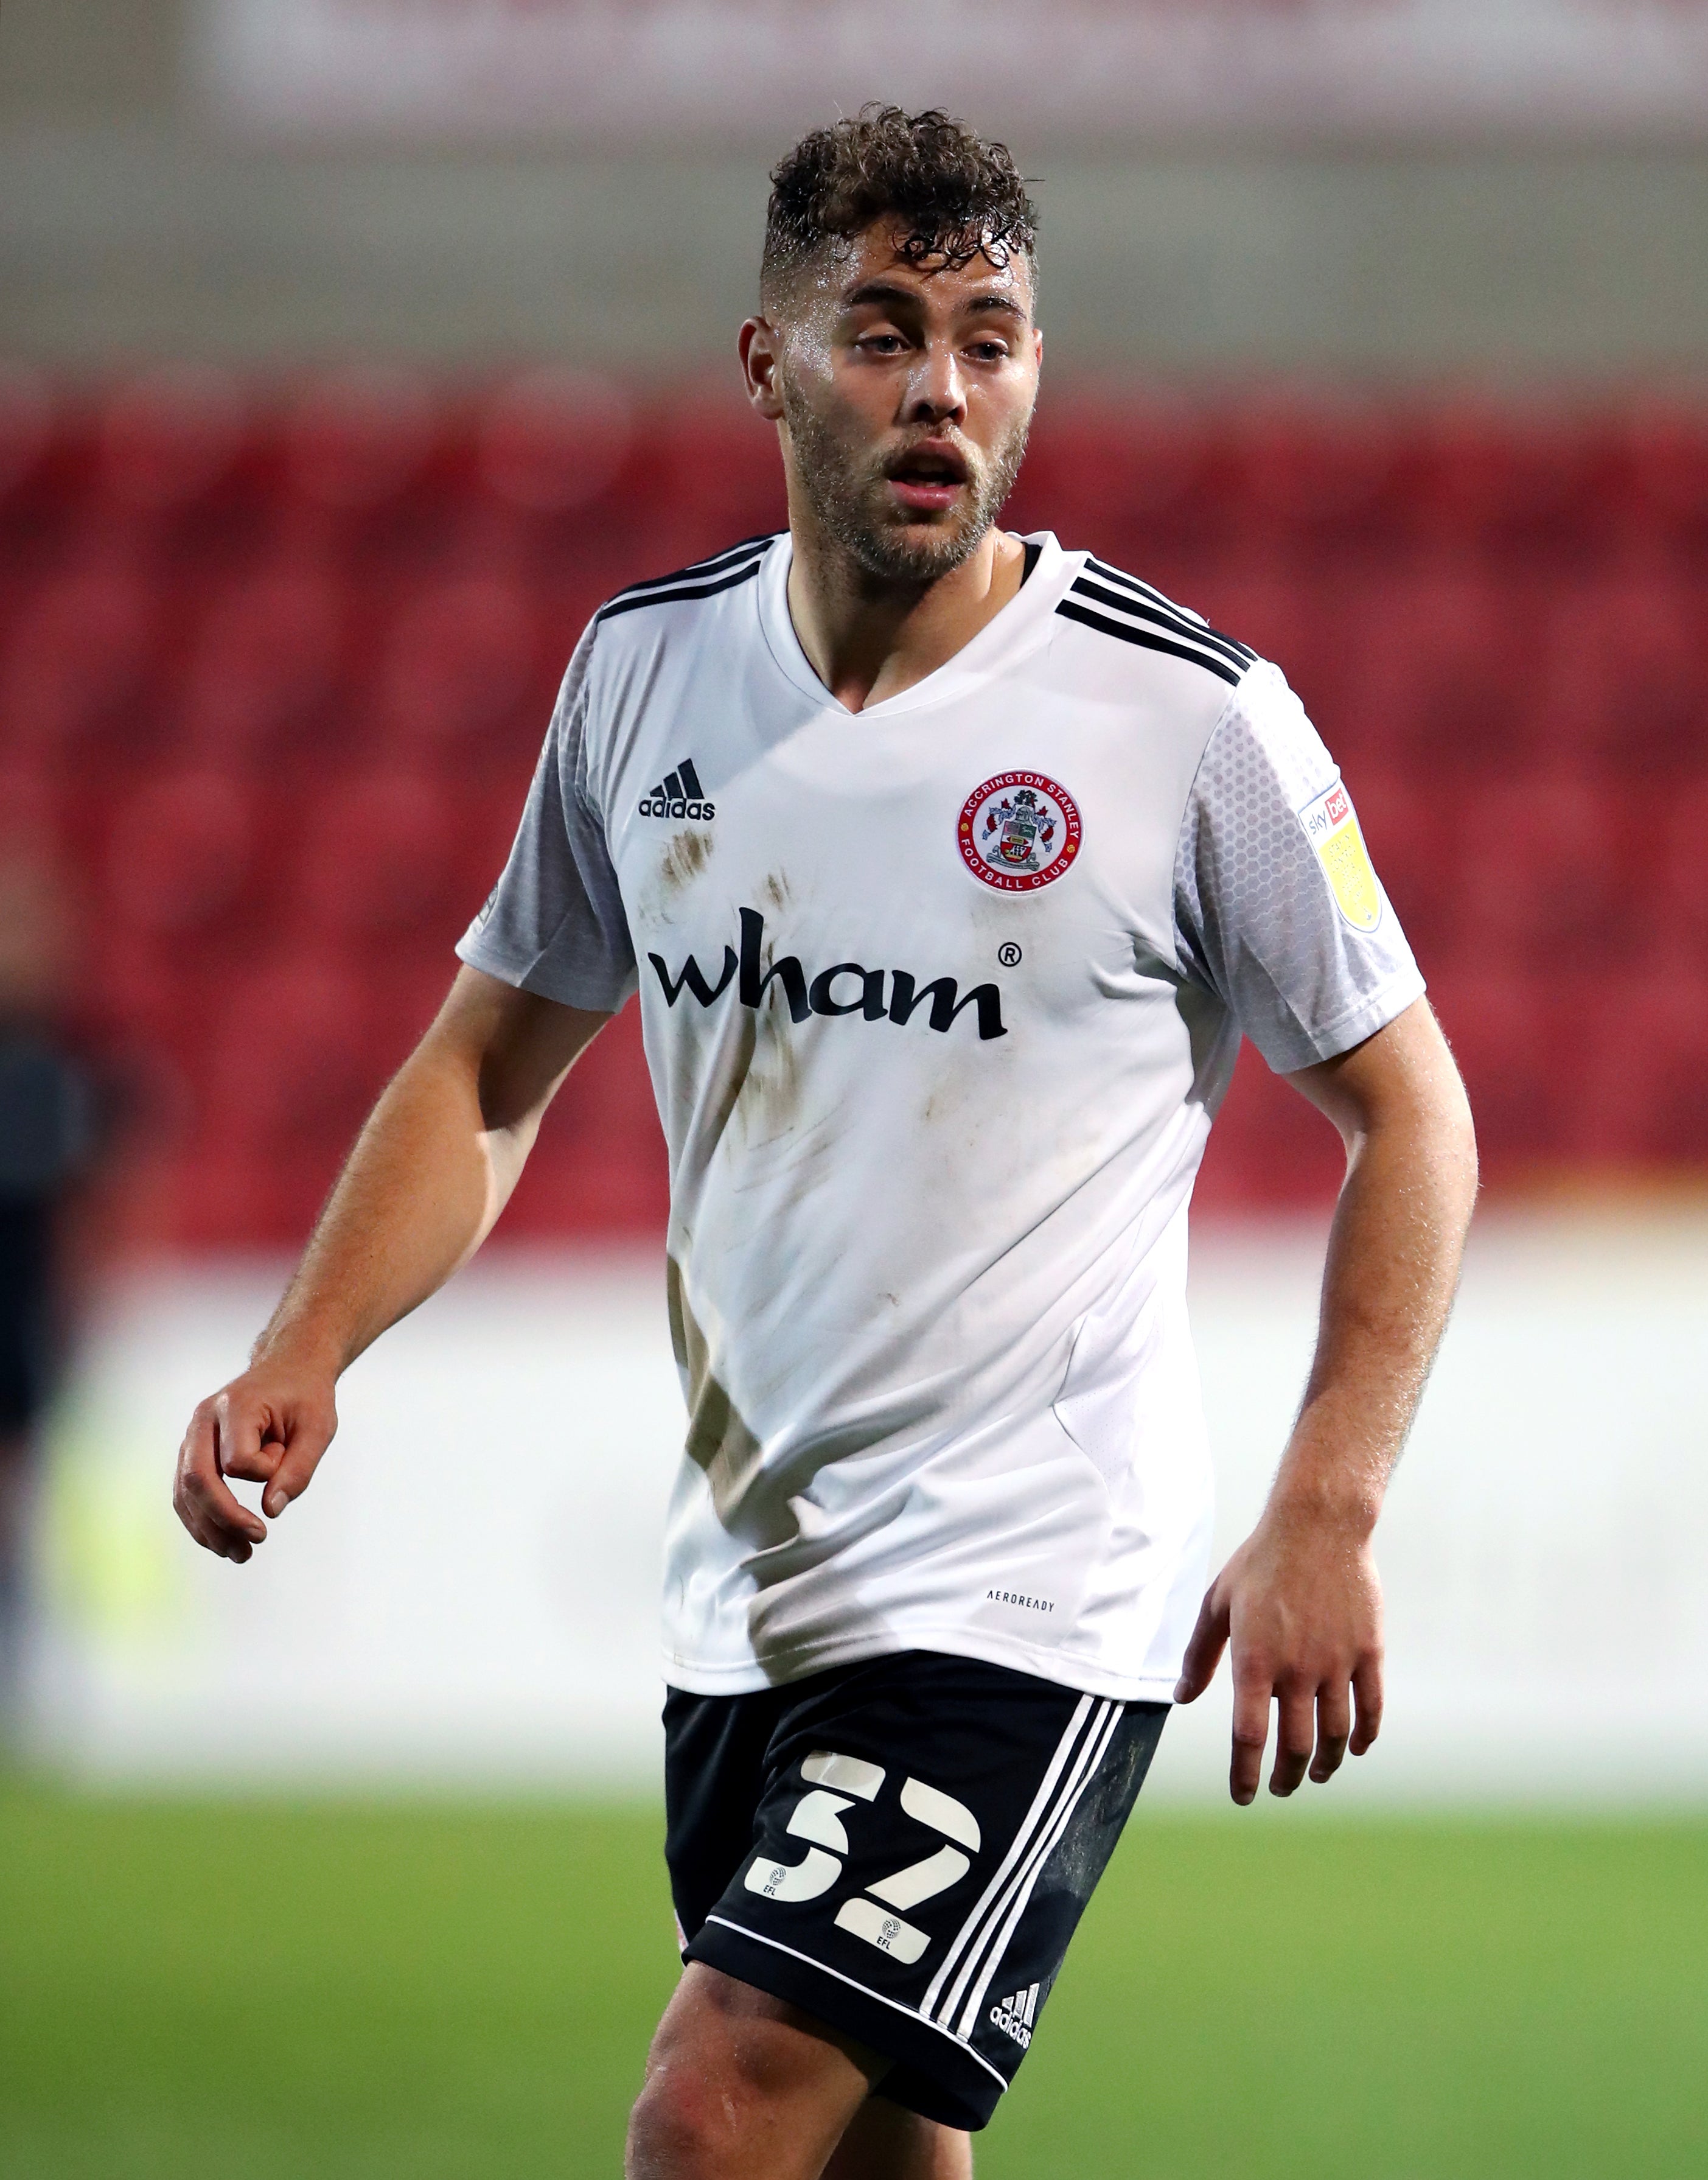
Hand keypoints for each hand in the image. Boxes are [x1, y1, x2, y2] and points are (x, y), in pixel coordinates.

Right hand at [172, 1357, 337, 1562]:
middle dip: (223, 1518)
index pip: (237, 1459)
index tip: (286, 1458)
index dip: (265, 1472)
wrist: (289, 1368)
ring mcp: (193, 1435)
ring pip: (185, 1491)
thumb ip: (298, 1470)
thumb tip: (270, 1512)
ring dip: (209, 1528)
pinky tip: (223, 1542)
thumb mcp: (318, 1428)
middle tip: (255, 1544)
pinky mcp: (193, 1451)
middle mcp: (204, 1419)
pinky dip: (202, 1520)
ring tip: (241, 1555)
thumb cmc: (306, 1397)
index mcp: (235, 1406)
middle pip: (196, 1479)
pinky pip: (186, 1492)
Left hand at [1172, 1505, 1383, 1805]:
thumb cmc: (1260, 1563)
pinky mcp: (1369, 1652)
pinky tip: (1355, 1747)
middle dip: (1286, 1777)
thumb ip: (1199, 1655)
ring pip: (1334, 1735)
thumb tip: (1181, 1698)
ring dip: (1324, 1763)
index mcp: (1255, 1661)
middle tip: (1281, 1787)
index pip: (1248, 1737)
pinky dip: (1364, 1735)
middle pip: (1294, 1746)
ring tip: (1315, 1773)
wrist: (1318, 1526)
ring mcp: (1336, 1662)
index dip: (1245, 1775)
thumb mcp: (1218, 1604)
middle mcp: (1296, 1669)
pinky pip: (1370, 1708)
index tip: (1244, 1797)